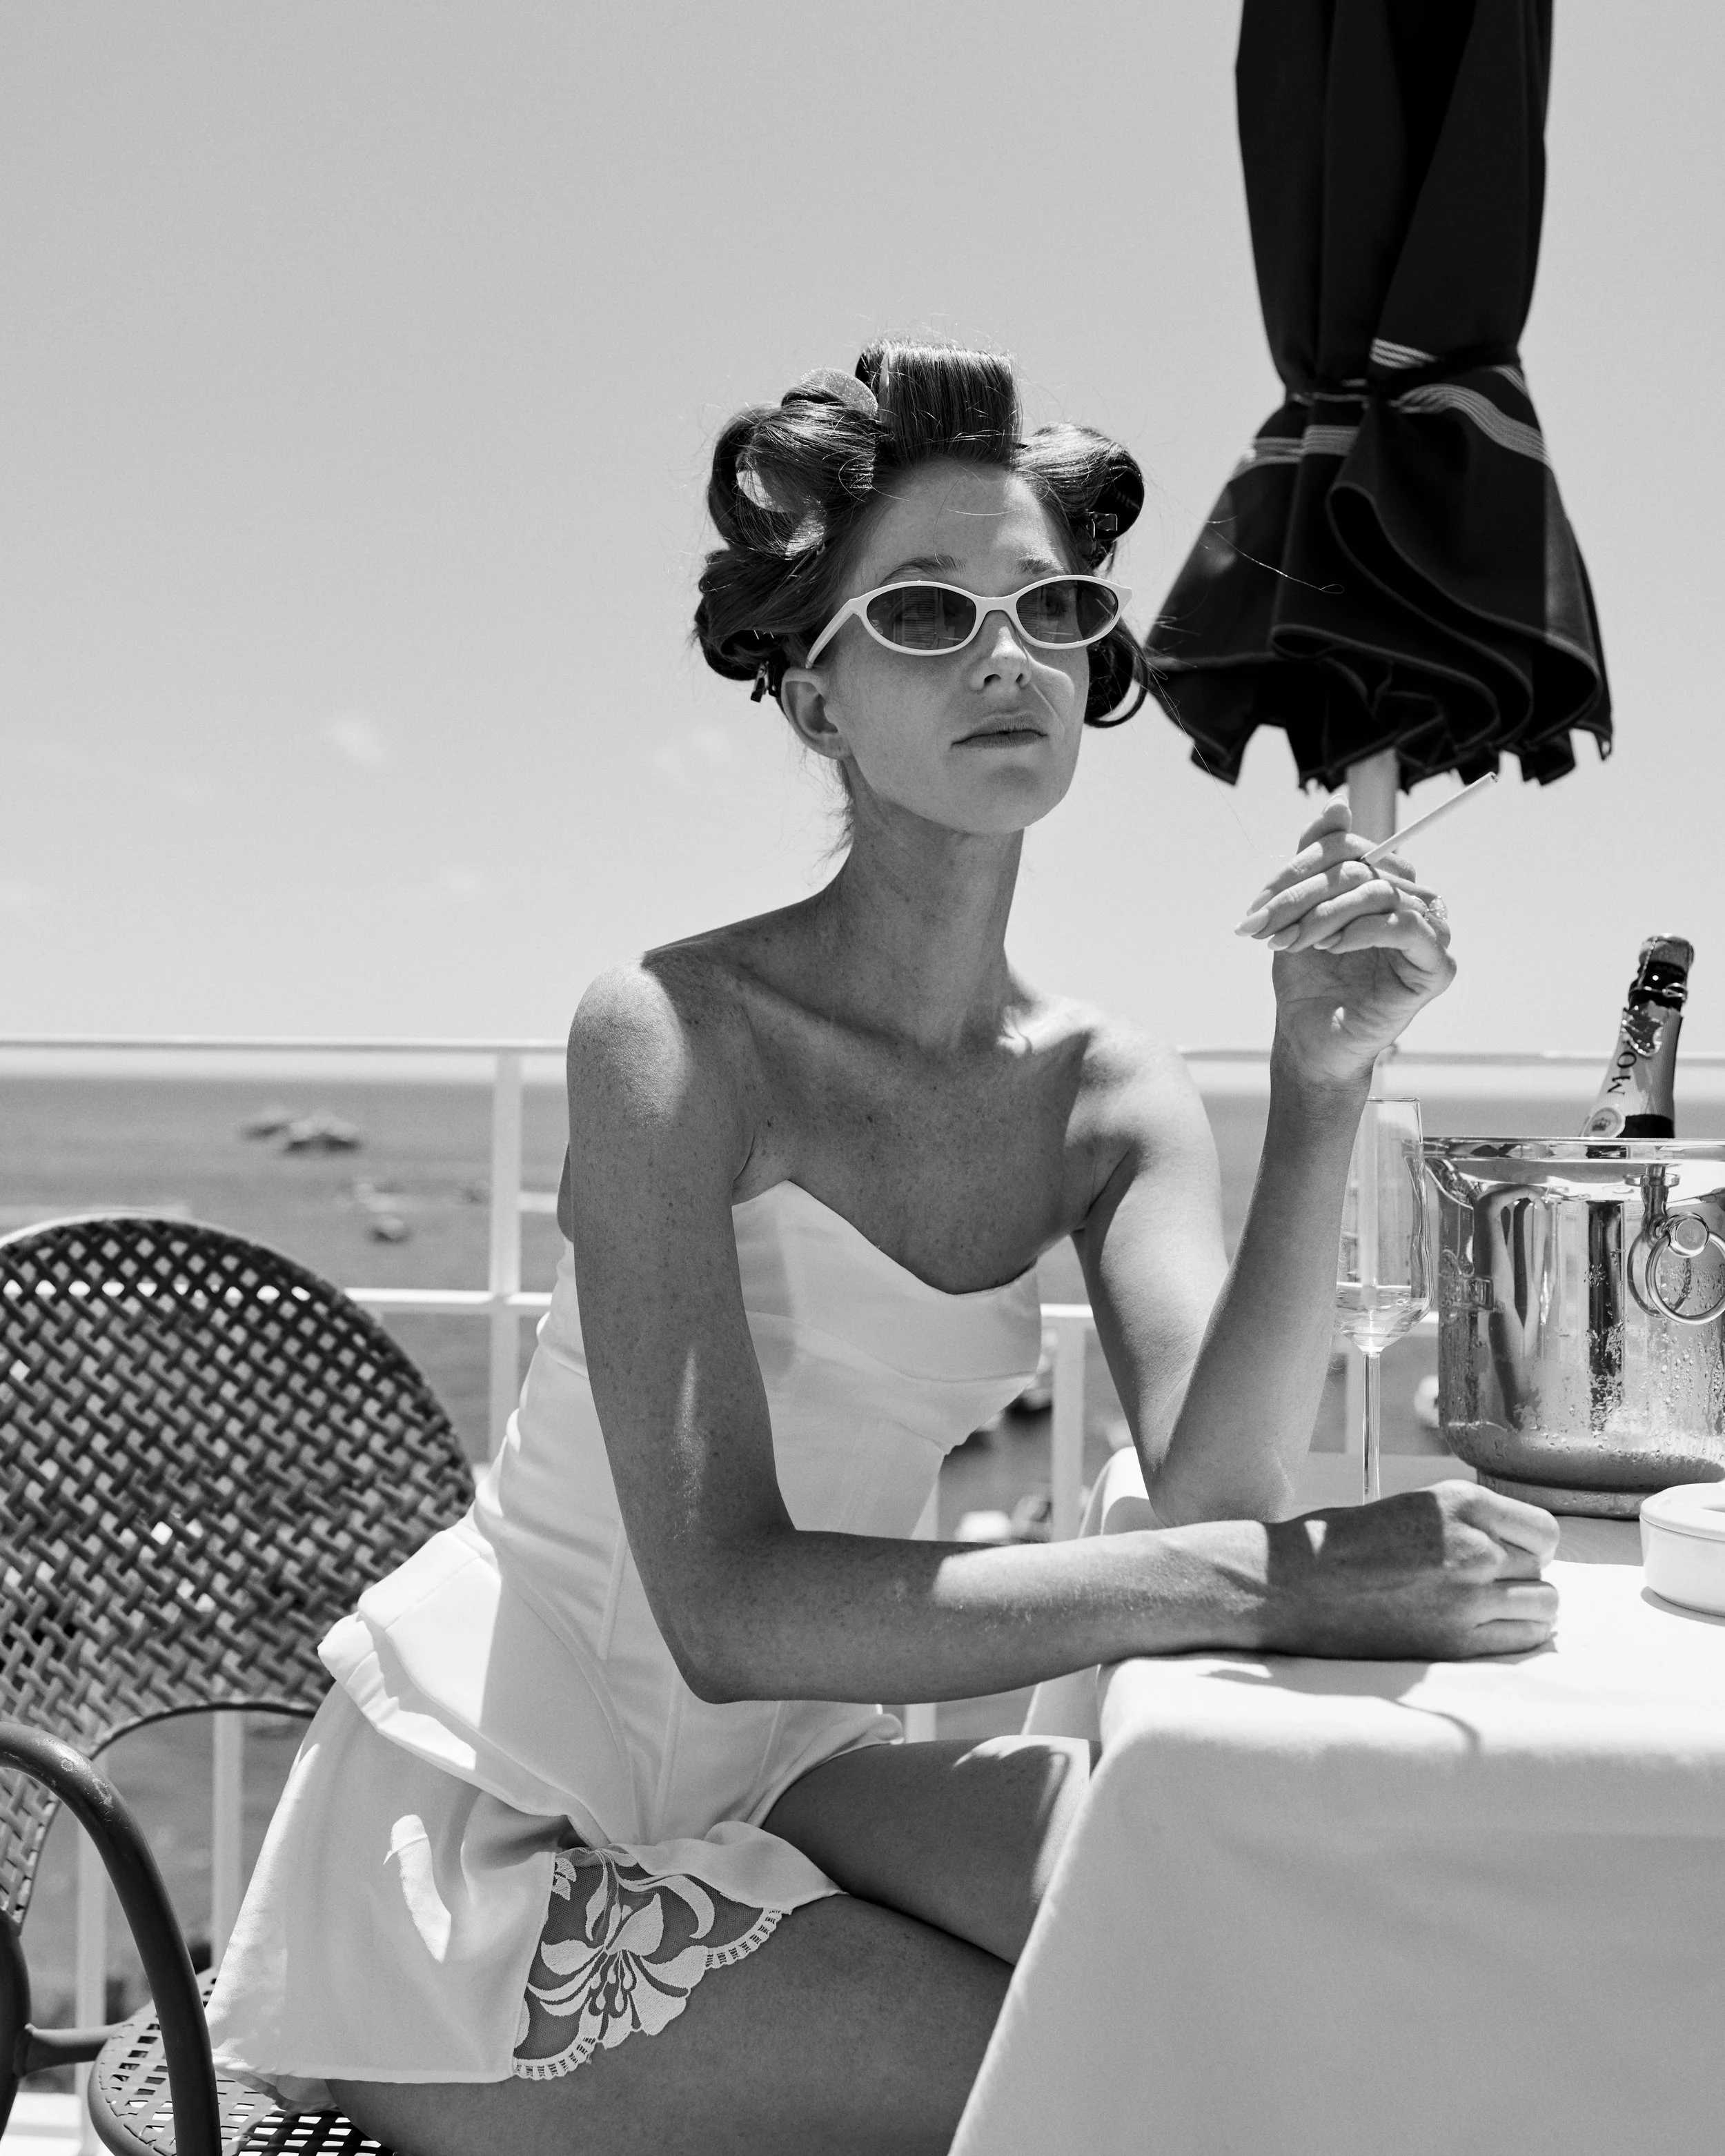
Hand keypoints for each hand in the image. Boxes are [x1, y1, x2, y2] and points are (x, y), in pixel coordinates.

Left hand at [1235, 798, 1455, 1087]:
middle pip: (1362, 867)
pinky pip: (1406, 926)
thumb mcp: (1300, 912)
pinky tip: (1332, 948)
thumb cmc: (1306, 979)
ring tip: (1292, 943)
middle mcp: (1415, 902)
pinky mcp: (1436, 968)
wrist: (1308, 1040)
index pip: (1350, 848)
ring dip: (1325, 915)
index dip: (1300, 867)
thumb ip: (1316, 858)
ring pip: (1380, 892)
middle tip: (1264, 925)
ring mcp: (1431, 934)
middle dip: (1303, 894)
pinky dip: (1362, 930)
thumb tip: (1338, 804)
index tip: (1258, 904)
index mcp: (1386, 884)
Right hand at [1259, 1480, 1560, 1659]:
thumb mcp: (1410, 1508)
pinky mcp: (1455, 1641)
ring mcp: (1468, 1597)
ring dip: (1523, 1607)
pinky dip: (1513, 1635)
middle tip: (1485, 1583)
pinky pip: (1522, 1639)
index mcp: (1461, 1502)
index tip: (1510, 1553)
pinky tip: (1481, 1628)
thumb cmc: (1338, 1544)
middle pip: (1541, 1568)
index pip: (1544, 1530)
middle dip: (1520, 1575)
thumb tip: (1510, 1547)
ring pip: (1544, 1606)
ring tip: (1486, 1608)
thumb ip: (1464, 1523)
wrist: (1291, 1586)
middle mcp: (1475, 1546)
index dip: (1530, 1544)